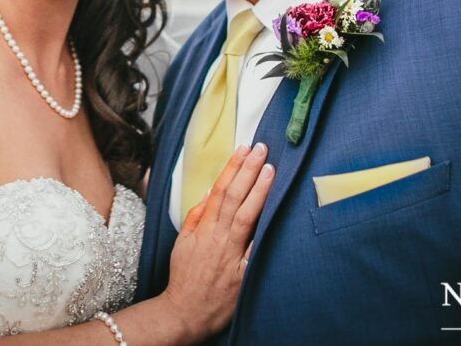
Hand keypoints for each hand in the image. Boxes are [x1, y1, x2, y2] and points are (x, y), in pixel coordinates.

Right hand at [160, 144, 273, 342]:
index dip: (232, 167)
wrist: (185, 312)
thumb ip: (197, 215)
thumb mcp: (183, 242)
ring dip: (258, 191)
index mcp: (204, 228)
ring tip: (270, 169)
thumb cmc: (184, 276)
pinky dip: (264, 232)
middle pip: (235, 198)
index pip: (220, 190)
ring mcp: (232, 255)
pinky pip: (256, 250)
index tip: (243, 148)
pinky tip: (277, 213)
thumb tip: (210, 190)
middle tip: (262, 148)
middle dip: (248, 170)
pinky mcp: (243, 274)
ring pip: (245, 217)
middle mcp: (218, 238)